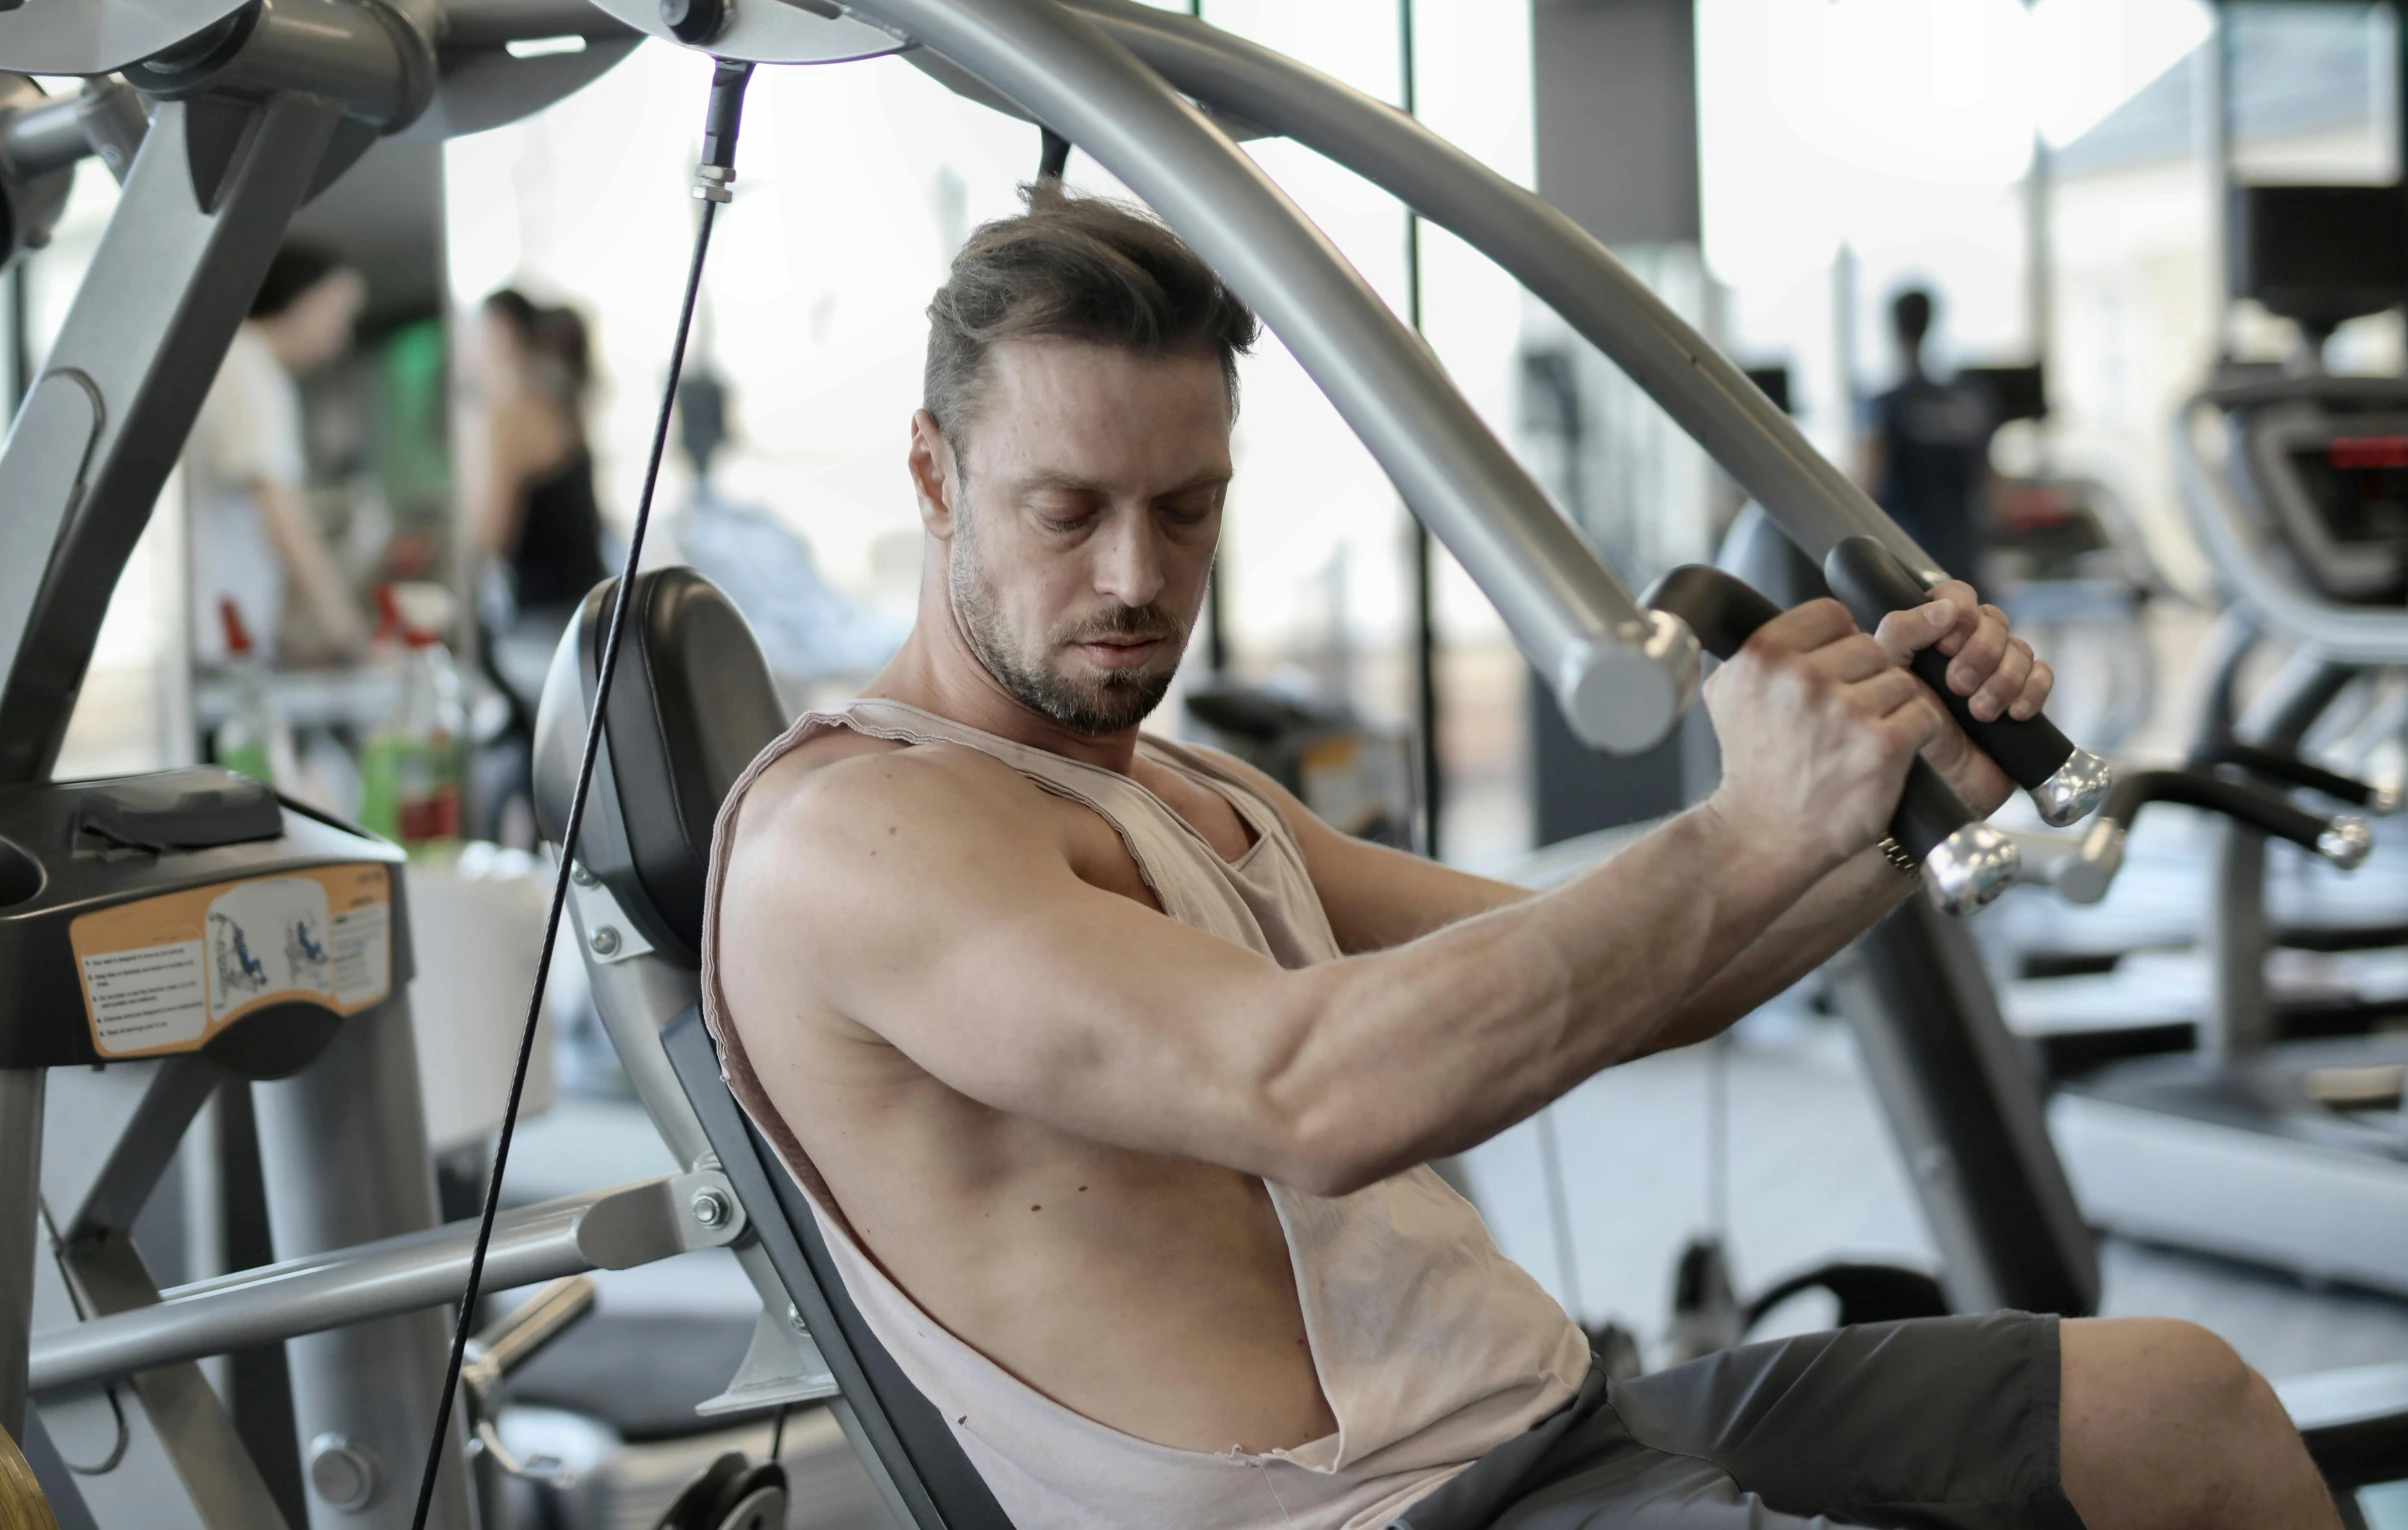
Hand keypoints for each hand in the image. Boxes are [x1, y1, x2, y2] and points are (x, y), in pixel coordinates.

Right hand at [1700, 597, 1947, 874]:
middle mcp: (1802, 677)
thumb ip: (1759, 649)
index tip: (1831, 674)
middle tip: (1843, 716)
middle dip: (1864, 679)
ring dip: (1890, 709)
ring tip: (1859, 739)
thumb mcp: (1728, 693)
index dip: (1838, 645)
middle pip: (1871, 647)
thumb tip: (1800, 619)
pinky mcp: (1882, 746)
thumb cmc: (1751, 764)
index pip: (1833, 615)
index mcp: (1765, 655)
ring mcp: (1845, 711)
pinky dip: (1912, 735)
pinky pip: (1923, 715)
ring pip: (1901, 681)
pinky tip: (1883, 755)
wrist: (1763, 833)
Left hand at [1870, 581, 2054, 816]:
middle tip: (1958, 686)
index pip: (1957, 597)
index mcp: (1928, 639)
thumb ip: (1902, 632)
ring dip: (2002, 677)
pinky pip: (2043, 674)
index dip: (1959, 611)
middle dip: (1981, 650)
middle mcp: (1963, 653)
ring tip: (1978, 711)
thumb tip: (1947, 607)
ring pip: (2020, 647)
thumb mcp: (1888, 677)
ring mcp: (1994, 676)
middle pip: (1993, 620)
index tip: (1946, 645)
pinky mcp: (2020, 701)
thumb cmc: (1897, 736)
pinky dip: (2032, 690)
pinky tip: (2012, 714)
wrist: (1927, 793)